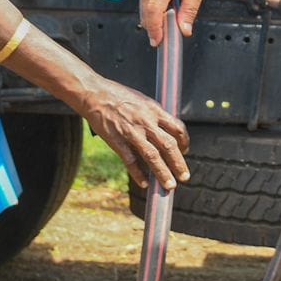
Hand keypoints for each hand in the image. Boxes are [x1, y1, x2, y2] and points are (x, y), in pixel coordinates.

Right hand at [76, 76, 190, 188]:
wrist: (95, 94)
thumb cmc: (119, 96)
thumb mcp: (142, 100)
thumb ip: (154, 115)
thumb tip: (166, 129)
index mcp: (154, 110)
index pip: (177, 128)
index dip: (184, 142)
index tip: (185, 151)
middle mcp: (146, 122)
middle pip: (168, 145)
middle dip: (178, 163)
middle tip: (184, 177)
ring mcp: (131, 132)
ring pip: (152, 156)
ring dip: (162, 172)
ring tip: (169, 186)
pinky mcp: (117, 141)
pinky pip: (130, 160)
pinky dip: (138, 173)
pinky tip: (144, 183)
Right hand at [137, 0, 208, 46]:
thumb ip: (189, 10)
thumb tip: (183, 29)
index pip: (153, 13)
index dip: (155, 30)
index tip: (158, 42)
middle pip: (145, 13)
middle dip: (153, 28)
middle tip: (163, 39)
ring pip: (143, 7)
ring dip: (153, 18)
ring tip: (166, 24)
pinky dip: (151, 8)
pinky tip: (163, 10)